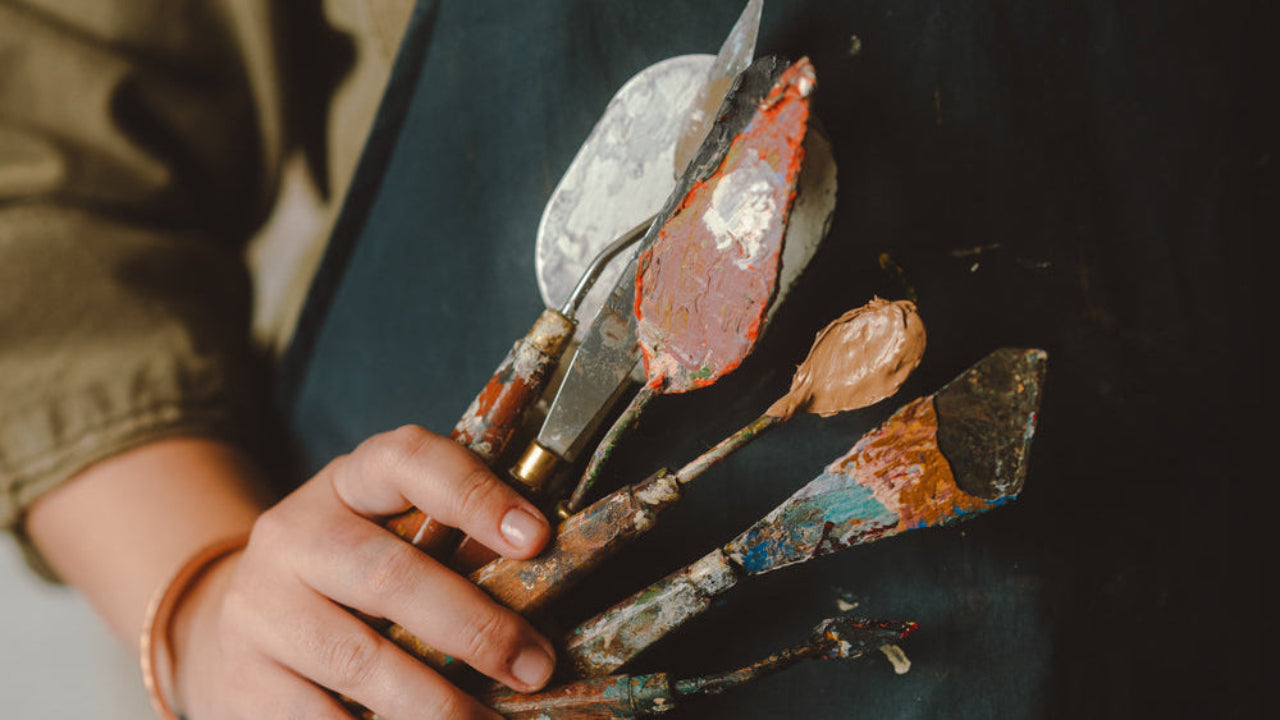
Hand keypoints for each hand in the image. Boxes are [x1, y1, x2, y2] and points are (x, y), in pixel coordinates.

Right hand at [172, 425, 553, 718]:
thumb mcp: (388, 534)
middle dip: (474, 628)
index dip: (474, 494)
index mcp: (348, 483)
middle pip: (389, 574)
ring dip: (437, 704)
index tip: (537, 537)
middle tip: (534, 666)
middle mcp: (294, 534)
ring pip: (358, 660)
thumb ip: (450, 544)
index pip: (409, 461)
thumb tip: (547, 594)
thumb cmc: (348, 576)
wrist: (235, 620)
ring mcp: (261, 609)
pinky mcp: (242, 680)